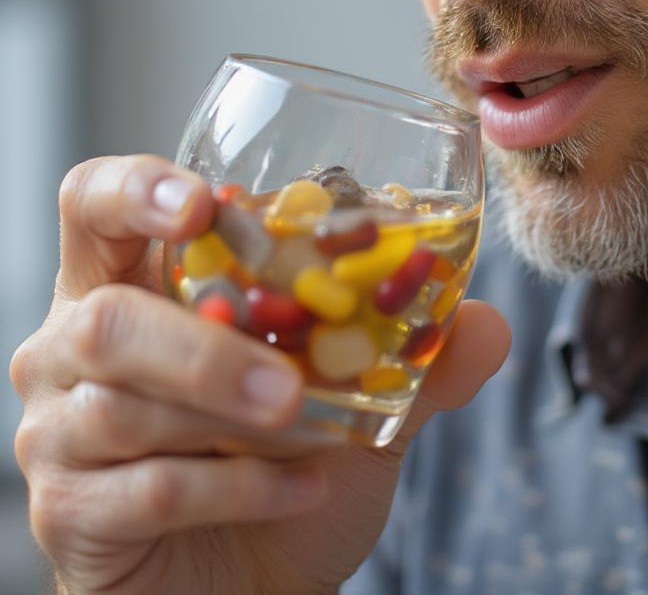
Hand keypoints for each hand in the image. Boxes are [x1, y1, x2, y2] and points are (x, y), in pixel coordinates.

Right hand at [9, 155, 510, 593]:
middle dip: (207, 348)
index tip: (202, 204)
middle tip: (290, 383)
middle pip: (108, 318)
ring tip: (317, 433)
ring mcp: (60, 431)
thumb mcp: (359, 395)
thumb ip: (414, 354)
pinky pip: (152, 489)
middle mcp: (77, 343)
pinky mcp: (68, 511)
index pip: (95, 203)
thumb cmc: (289, 459)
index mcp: (138, 281)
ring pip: (124, 406)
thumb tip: (490, 324)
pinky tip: (301, 489)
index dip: (134, 190)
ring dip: (234, 418)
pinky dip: (242, 488)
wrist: (259, 576)